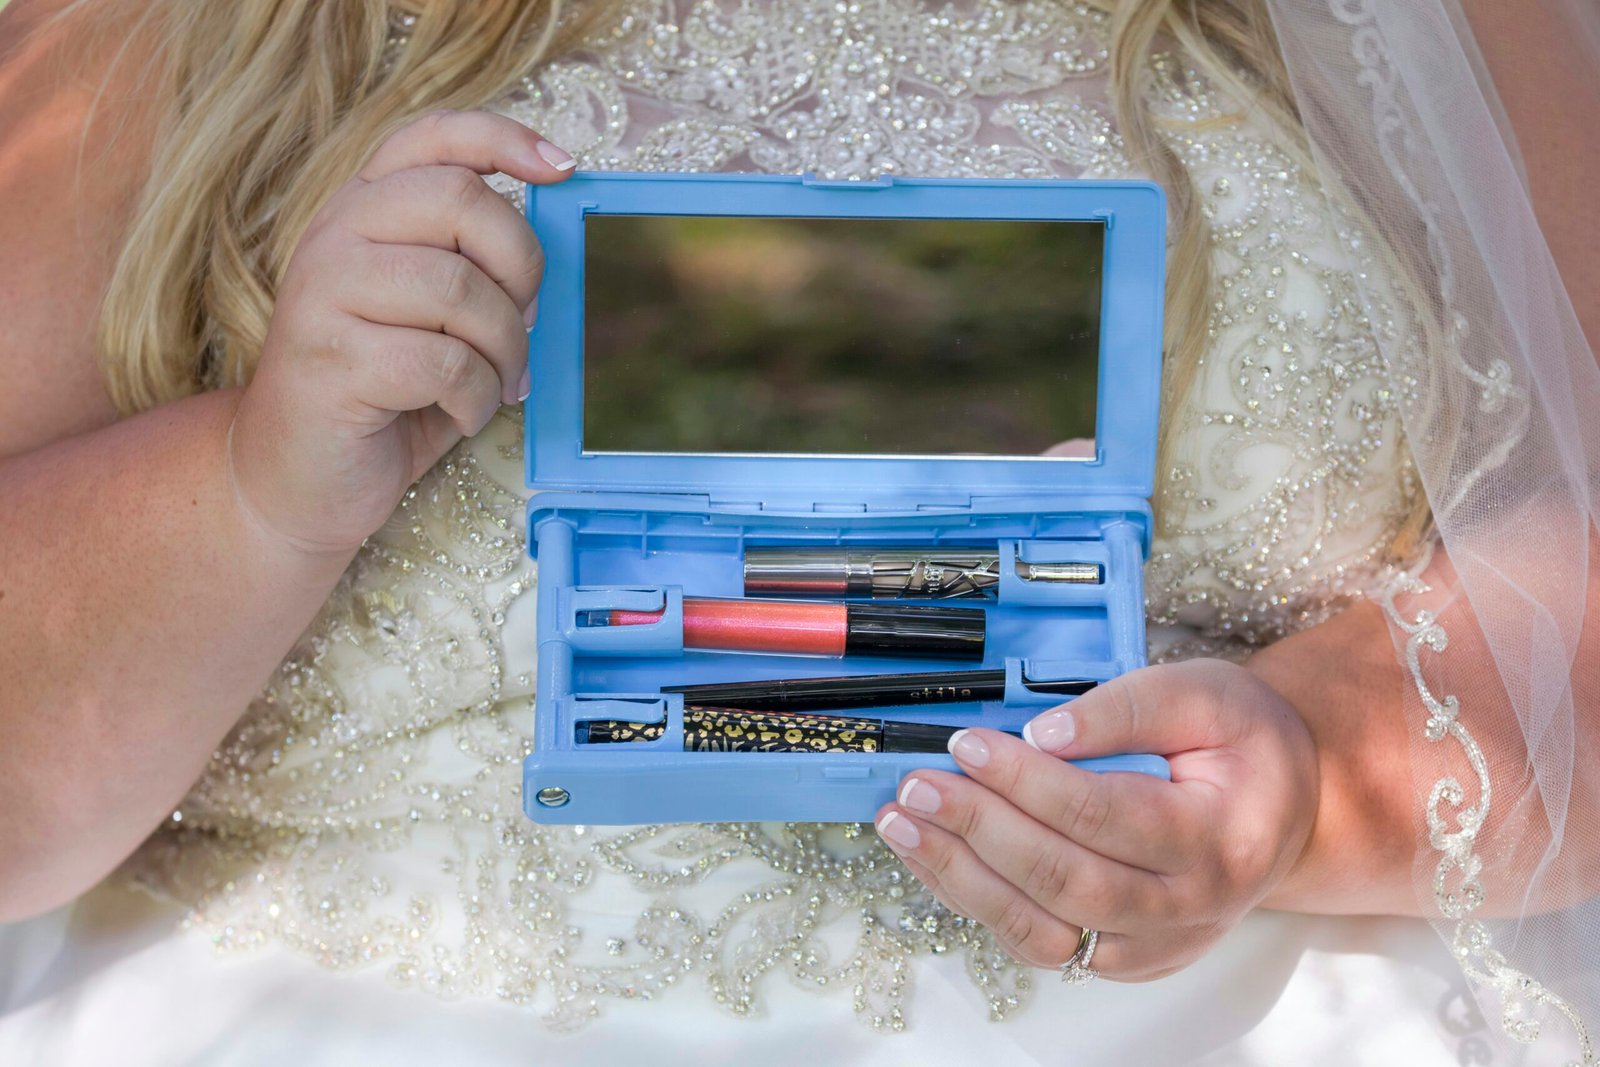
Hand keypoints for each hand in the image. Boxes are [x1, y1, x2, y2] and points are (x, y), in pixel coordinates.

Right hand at [229, 110, 575, 555]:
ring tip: (496, 384)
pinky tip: (462, 416)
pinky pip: (445, 363)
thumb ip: (474, 267)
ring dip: (505, 349)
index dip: (503, 138)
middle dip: (521, 266)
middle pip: (460, 200)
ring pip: (460, 289)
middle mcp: (335, 235)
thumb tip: (553, 249)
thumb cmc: (384, 395)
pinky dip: (476, 398)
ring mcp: (323, 294)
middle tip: (525, 323)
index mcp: (364, 210)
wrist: (295, 478)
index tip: (562, 168)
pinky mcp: (330, 360)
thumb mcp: (433, 317)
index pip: (432, 137)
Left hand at [873, 659, 1317, 979]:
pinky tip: (935, 856)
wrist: (1283, 806)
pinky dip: (979, 902)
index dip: (1025, 781)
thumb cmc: (1242, 741)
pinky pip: (1039, 943)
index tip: (967, 743)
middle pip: (1066, 881)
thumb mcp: (1204, 694)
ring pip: (1043, 933)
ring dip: (960, 879)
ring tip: (902, 824)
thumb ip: (1126, 708)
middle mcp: (1190, 910)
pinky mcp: (1121, 958)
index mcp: (1218, 840)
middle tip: (919, 783)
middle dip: (979, 830)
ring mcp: (1154, 946)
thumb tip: (1042, 734)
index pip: (1103, 815)